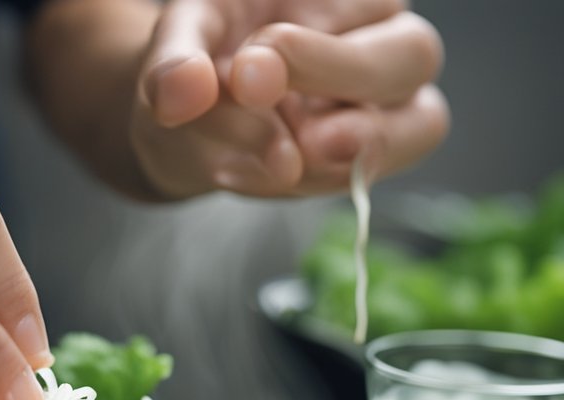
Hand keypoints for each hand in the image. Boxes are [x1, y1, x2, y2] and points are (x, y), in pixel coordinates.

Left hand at [130, 0, 448, 198]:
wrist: (180, 110)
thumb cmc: (195, 49)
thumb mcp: (176, 39)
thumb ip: (176, 59)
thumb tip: (182, 93)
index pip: (375, 2)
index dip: (321, 49)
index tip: (249, 72)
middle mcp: (378, 33)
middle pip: (416, 55)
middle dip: (345, 84)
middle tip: (279, 108)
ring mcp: (380, 99)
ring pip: (421, 124)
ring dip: (346, 154)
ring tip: (273, 163)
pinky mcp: (359, 156)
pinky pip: (360, 177)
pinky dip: (296, 185)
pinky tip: (235, 174)